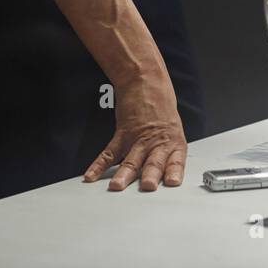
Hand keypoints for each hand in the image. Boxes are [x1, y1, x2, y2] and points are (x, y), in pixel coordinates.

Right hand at [83, 68, 186, 190]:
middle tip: (147, 186)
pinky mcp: (123, 134)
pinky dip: (98, 165)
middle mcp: (157, 142)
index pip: (176, 160)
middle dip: (150, 175)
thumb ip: (168, 153)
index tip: (172, 182)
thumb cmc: (161, 106)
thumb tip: (165, 177)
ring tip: (117, 186)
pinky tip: (90, 176)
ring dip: (124, 174)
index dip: (174, 171)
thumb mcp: (173, 130)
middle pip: (153, 161)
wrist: (145, 81)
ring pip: (131, 159)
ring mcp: (139, 138)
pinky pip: (109, 153)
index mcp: (174, 142)